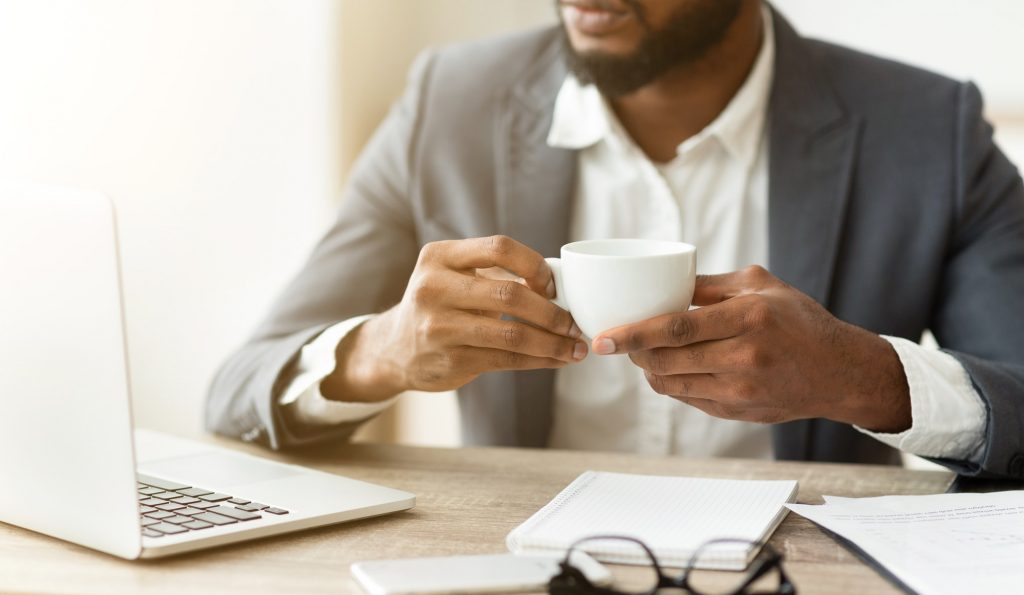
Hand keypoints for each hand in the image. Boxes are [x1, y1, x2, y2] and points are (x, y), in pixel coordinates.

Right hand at [322, 235, 585, 401]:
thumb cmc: (441, 304)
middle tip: (574, 322)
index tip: (553, 285)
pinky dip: (539, 360)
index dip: (534, 264)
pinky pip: (507, 359)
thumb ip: (496, 272)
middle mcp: (434, 288)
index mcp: (439, 257)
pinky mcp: (451, 360)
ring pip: (512, 333)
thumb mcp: (454, 276)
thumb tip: (562, 284)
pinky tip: (557, 359)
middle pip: (509, 293)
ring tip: (575, 347)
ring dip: (552, 342)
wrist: (394, 348)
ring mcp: (440, 327)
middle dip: (551, 311)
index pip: (499, 247)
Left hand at [592, 266, 910, 431]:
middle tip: (616, 340)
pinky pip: (688, 399)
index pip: (676, 329)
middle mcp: (744, 357)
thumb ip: (710, 284)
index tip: (602, 338)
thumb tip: (664, 282)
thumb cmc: (799, 321)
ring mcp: (740, 391)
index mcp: (748, 318)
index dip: (633, 335)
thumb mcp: (761, 286)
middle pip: (666, 360)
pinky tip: (671, 367)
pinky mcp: (737, 413)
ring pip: (671, 384)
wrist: (840, 372)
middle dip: (633, 352)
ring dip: (648, 369)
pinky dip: (670, 383)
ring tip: (642, 351)